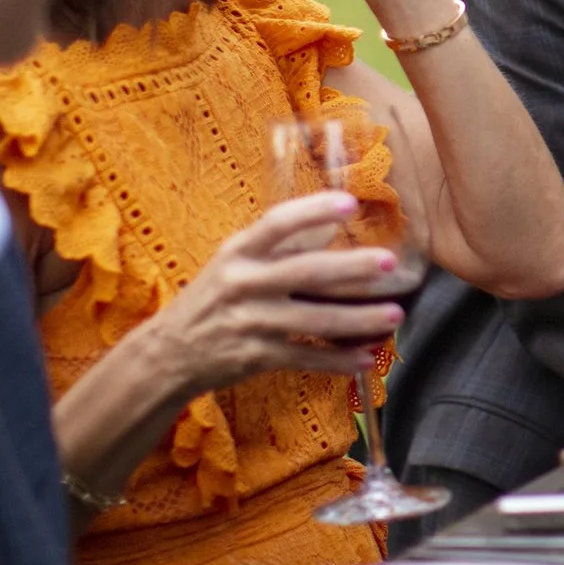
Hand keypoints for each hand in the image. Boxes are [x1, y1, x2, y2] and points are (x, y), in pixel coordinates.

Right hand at [136, 192, 401, 398]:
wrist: (169, 352)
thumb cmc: (213, 297)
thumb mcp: (233, 262)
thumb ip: (276, 247)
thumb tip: (329, 227)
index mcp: (239, 252)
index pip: (278, 224)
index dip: (314, 211)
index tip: (350, 202)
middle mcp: (244, 283)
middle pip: (305, 272)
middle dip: (351, 268)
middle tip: (389, 262)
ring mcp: (250, 322)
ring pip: (314, 320)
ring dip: (358, 319)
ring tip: (394, 314)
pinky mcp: (256, 357)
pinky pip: (306, 358)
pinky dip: (338, 361)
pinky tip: (367, 359)